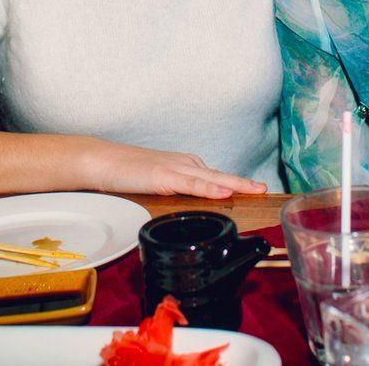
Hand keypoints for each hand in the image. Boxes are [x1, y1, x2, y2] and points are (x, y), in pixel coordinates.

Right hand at [85, 140, 265, 198]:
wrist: (103, 161)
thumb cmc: (128, 174)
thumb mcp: (159, 184)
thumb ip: (177, 192)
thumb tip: (192, 206)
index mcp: (187, 166)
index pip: (216, 178)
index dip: (237, 185)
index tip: (254, 191)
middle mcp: (186, 164)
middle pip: (221, 175)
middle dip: (244, 183)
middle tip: (265, 189)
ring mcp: (176, 169)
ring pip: (212, 178)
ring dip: (235, 184)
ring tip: (256, 189)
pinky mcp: (164, 177)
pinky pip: (192, 184)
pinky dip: (209, 188)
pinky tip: (224, 192)